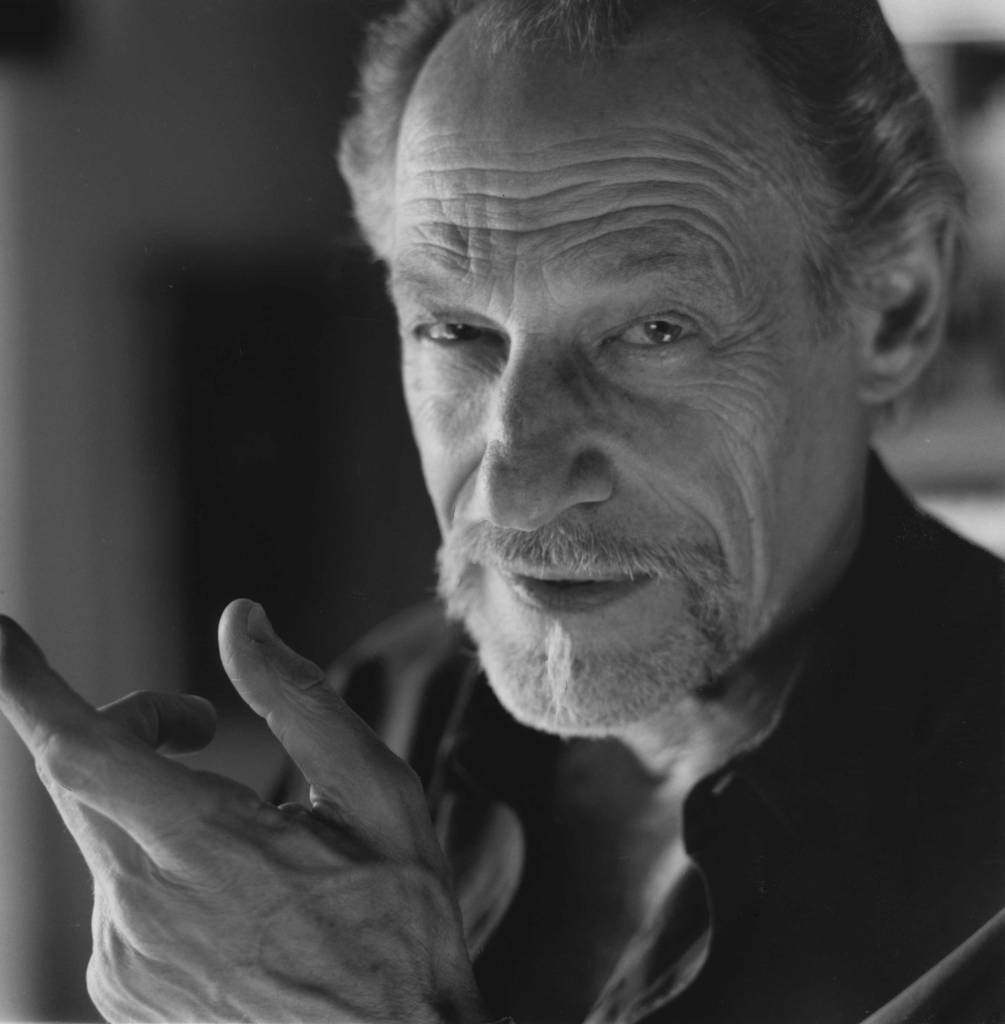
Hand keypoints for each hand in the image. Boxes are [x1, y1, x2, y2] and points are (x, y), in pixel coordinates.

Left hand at [0, 600, 484, 1022]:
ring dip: (145, 792)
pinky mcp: (122, 991)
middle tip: (199, 722)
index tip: (0, 633)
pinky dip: (152, 854)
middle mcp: (139, 907)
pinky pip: (113, 889)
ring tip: (235, 821)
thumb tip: (239, 621)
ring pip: (99, 830)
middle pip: (80, 774)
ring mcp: (122, 958)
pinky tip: (228, 886)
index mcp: (203, 846)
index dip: (27, 686)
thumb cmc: (398, 923)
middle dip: (127, 723)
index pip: (81, 751)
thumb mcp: (377, 794)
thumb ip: (299, 699)